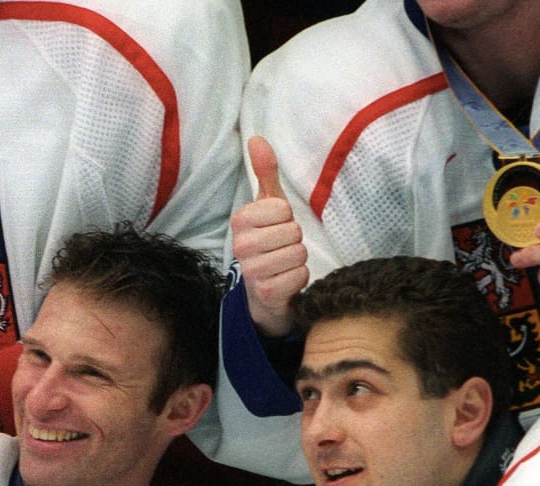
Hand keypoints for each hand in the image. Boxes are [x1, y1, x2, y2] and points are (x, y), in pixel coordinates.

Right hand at [231, 135, 309, 337]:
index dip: (286, 219)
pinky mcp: (266, 292)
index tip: (275, 229)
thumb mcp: (267, 206)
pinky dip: (299, 279)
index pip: (283, 209)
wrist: (262, 293)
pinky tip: (285, 281)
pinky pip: (300, 275)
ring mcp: (251, 271)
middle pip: (293, 231)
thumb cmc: (268, 244)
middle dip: (294, 241)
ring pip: (299, 253)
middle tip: (280, 249)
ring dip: (297, 261)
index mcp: (240, 220)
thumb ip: (265, 174)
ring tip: (283, 265)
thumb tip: (256, 138)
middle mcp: (240, 245)